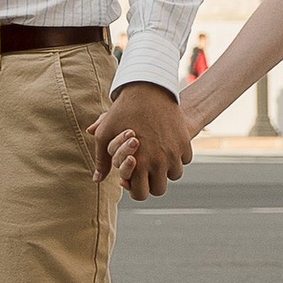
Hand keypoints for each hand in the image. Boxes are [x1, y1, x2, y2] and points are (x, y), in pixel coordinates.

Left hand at [90, 81, 191, 200]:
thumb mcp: (104, 134)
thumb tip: (97, 180)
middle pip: (159, 189)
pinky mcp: (185, 141)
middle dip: (152, 182)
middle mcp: (159, 161)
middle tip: (146, 170)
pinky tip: (167, 145)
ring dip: (166, 169)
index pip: (140, 194)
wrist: (148, 89)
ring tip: (156, 157)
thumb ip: (101, 160)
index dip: (136, 189)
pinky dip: (178, 156)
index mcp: (138, 163)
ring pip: (174, 174)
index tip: (134, 178)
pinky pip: (185, 159)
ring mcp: (174, 152)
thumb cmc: (122, 111)